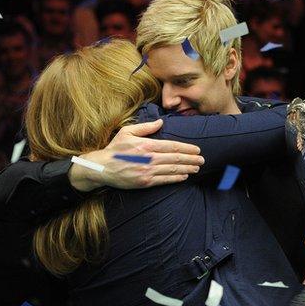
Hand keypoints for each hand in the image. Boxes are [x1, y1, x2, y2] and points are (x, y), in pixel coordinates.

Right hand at [69, 119, 203, 190]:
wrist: (102, 168)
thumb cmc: (114, 149)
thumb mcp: (127, 132)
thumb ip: (145, 127)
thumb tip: (160, 122)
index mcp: (146, 145)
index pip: (172, 146)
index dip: (186, 148)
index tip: (197, 149)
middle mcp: (148, 159)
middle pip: (175, 158)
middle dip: (191, 159)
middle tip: (202, 160)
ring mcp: (147, 172)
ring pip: (172, 170)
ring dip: (187, 168)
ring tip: (197, 168)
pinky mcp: (144, 182)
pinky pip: (164, 180)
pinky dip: (176, 178)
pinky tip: (184, 176)